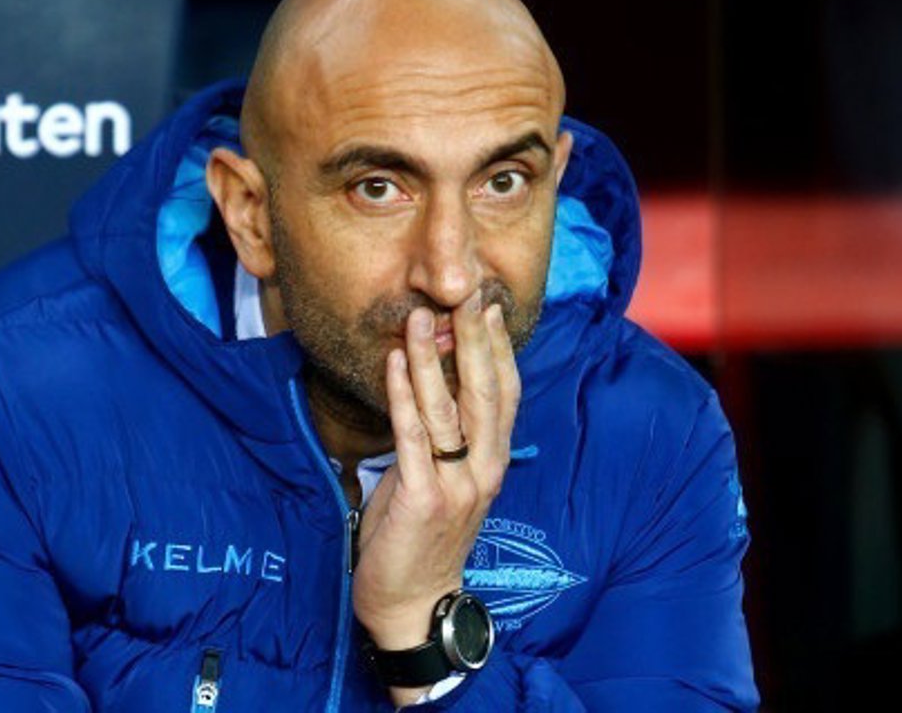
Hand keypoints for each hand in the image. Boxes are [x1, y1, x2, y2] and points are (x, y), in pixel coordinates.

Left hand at [353, 289, 520, 703]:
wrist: (413, 605)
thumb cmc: (423, 539)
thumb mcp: (446, 483)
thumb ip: (447, 440)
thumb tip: (434, 386)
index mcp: (493, 464)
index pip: (506, 396)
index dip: (498, 350)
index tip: (489, 308)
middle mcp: (483, 470)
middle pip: (485, 393)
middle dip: (474, 341)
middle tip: (465, 296)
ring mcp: (456, 484)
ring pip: (447, 408)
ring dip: (432, 357)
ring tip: (421, 316)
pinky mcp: (422, 497)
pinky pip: (412, 435)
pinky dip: (403, 395)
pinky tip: (396, 362)